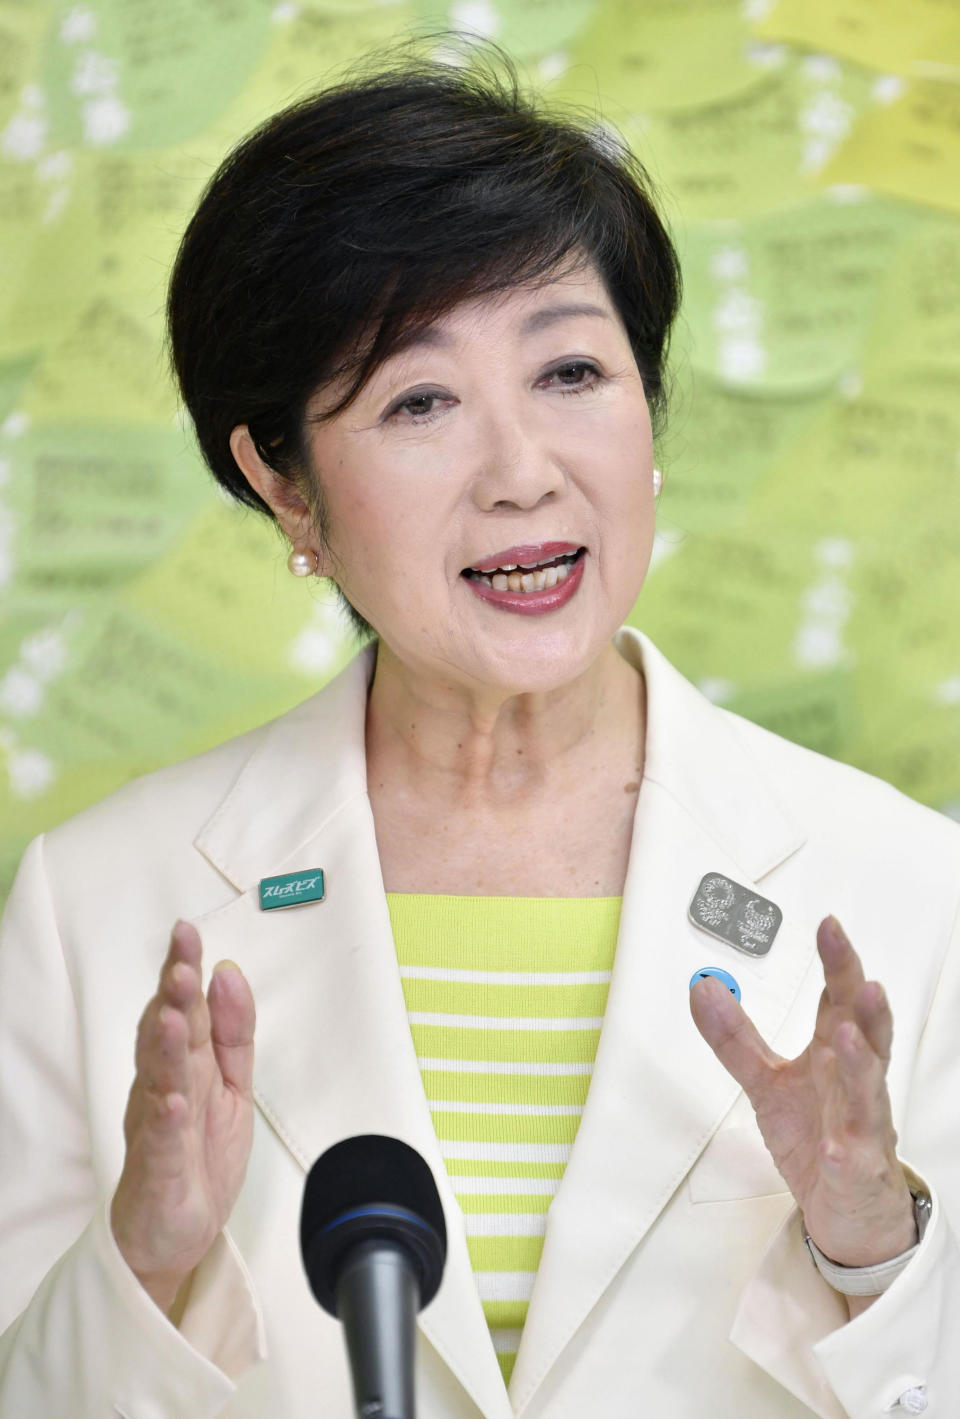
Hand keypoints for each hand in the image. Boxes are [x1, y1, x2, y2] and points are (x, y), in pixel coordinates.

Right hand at [110, 920, 255, 1314]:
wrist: (176, 1234)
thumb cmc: (198, 1154)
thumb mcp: (233, 1085)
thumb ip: (234, 1031)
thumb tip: (229, 973)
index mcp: (186, 1063)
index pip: (185, 1007)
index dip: (184, 970)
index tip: (188, 932)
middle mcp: (165, 1085)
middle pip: (168, 1032)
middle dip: (174, 997)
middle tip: (181, 961)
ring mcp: (159, 1125)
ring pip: (160, 1078)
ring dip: (167, 1047)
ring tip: (175, 1017)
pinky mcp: (160, 1167)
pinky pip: (161, 1139)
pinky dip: (166, 1117)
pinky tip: (172, 1099)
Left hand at [690, 916, 914, 1269]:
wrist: (848, 1210)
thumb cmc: (818, 1136)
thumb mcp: (766, 1082)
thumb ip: (735, 1036)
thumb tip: (702, 987)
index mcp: (834, 1055)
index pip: (840, 1000)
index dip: (838, 963)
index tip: (828, 927)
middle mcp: (855, 1083)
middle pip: (866, 1036)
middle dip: (864, 1005)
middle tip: (861, 977)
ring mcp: (861, 1127)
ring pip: (868, 1092)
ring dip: (859, 1064)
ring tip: (847, 1037)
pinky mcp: (856, 1171)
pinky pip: (851, 1160)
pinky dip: (843, 1151)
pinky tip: (834, 1146)